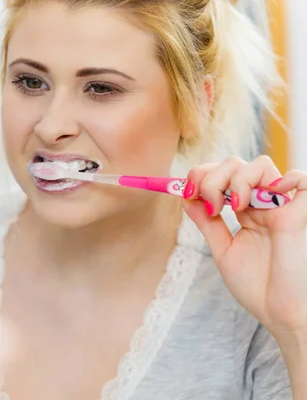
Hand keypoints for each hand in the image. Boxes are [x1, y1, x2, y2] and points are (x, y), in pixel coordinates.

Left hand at [182, 155, 306, 339]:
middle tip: (211, 205)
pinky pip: (302, 180)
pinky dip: (285, 177)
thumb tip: (185, 197)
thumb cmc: (257, 287)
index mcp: (244, 211)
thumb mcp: (223, 251)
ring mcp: (281, 207)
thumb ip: (207, 223)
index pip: (221, 175)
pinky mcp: (299, 215)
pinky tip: (266, 196)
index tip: (186, 192)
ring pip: (261, 165)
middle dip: (212, 177)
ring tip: (234, 207)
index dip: (201, 175)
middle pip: (236, 165)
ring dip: (238, 178)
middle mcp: (262, 205)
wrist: (280, 314)